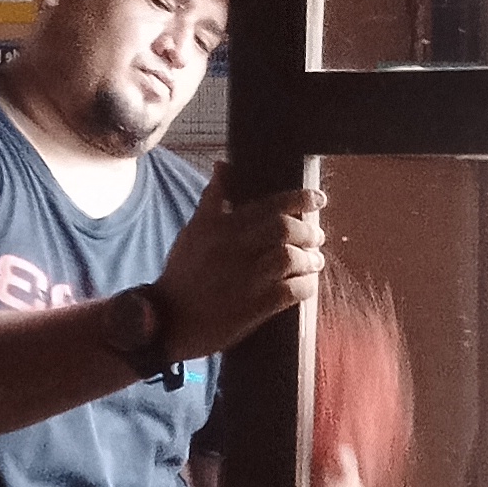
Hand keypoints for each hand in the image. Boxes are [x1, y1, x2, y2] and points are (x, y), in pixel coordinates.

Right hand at [149, 164, 324, 362]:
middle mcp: (234, 249)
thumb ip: (213, 198)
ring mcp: (244, 279)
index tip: (319, 198)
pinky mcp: (252, 307)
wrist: (168, 320)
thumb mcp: (193, 229)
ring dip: (309, 260)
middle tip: (317, 237)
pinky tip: (307, 285)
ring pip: (289, 258)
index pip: (269, 204)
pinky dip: (306, 286)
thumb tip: (223, 166)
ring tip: (314, 262)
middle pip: (284, 229)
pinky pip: (290, 291)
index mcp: (221, 227)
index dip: (300, 198)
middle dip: (307, 231)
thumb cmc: (183, 272)